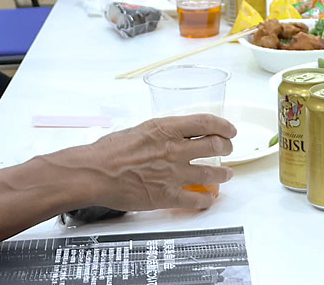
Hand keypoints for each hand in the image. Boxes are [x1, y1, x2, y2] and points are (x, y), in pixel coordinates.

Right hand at [71, 115, 235, 211]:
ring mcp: (173, 173)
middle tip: (228, 149)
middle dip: (226, 147)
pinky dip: (207, 200)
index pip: (206, 122)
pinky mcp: (167, 196)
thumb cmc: (109, 151)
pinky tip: (209, 199)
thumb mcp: (140, 129)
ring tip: (226, 175)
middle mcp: (174, 149)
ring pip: (212, 173)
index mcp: (166, 128)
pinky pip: (197, 199)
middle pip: (215, 145)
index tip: (229, 129)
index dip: (223, 125)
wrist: (95, 173)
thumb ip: (161, 133)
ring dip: (223, 174)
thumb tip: (174, 135)